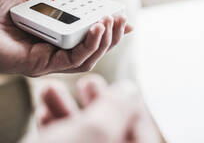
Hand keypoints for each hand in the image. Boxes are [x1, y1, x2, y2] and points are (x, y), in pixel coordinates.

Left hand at [0, 0, 131, 76]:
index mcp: (54, 37)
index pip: (88, 37)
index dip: (108, 30)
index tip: (124, 18)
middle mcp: (54, 51)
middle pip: (93, 50)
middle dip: (112, 35)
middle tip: (122, 18)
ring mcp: (49, 60)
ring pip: (88, 58)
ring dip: (105, 41)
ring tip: (113, 21)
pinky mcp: (41, 65)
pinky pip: (73, 61)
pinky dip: (90, 45)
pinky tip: (97, 28)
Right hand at [39, 75, 164, 142]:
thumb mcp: (95, 133)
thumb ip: (117, 109)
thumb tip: (130, 91)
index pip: (144, 136)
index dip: (132, 107)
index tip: (119, 87)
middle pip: (111, 135)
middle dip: (97, 104)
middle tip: (87, 83)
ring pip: (82, 141)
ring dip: (66, 110)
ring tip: (52, 90)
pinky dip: (54, 129)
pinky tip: (43, 113)